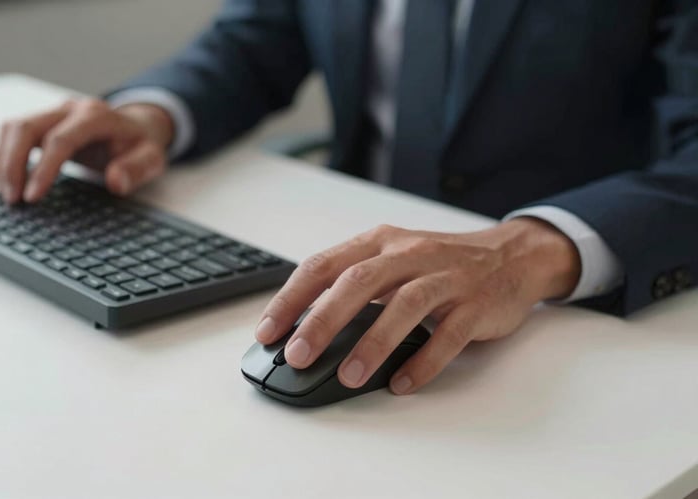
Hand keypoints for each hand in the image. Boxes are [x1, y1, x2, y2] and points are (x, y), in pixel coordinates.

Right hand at [0, 98, 174, 203]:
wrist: (136, 126)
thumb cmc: (140, 144)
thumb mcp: (151, 158)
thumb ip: (136, 169)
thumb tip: (116, 182)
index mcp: (96, 116)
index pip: (60, 140)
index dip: (43, 169)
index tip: (32, 197)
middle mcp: (70, 109)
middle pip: (26, 128)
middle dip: (13, 165)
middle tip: (13, 199)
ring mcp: (54, 112)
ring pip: (13, 128)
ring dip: (3, 161)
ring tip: (8, 195)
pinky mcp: (43, 121)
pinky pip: (12, 133)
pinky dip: (4, 156)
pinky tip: (8, 181)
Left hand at [255, 218, 580, 394]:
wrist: (512, 256)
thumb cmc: (440, 261)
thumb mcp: (393, 258)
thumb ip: (354, 284)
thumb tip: (303, 327)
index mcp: (380, 241)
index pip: (324, 265)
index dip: (292, 298)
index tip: (267, 331)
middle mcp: (410, 253)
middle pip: (358, 282)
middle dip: (323, 319)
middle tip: (298, 355)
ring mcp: (445, 277)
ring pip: (404, 306)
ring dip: (372, 343)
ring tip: (348, 376)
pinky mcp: (475, 304)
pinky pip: (449, 334)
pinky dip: (423, 361)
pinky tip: (402, 383)